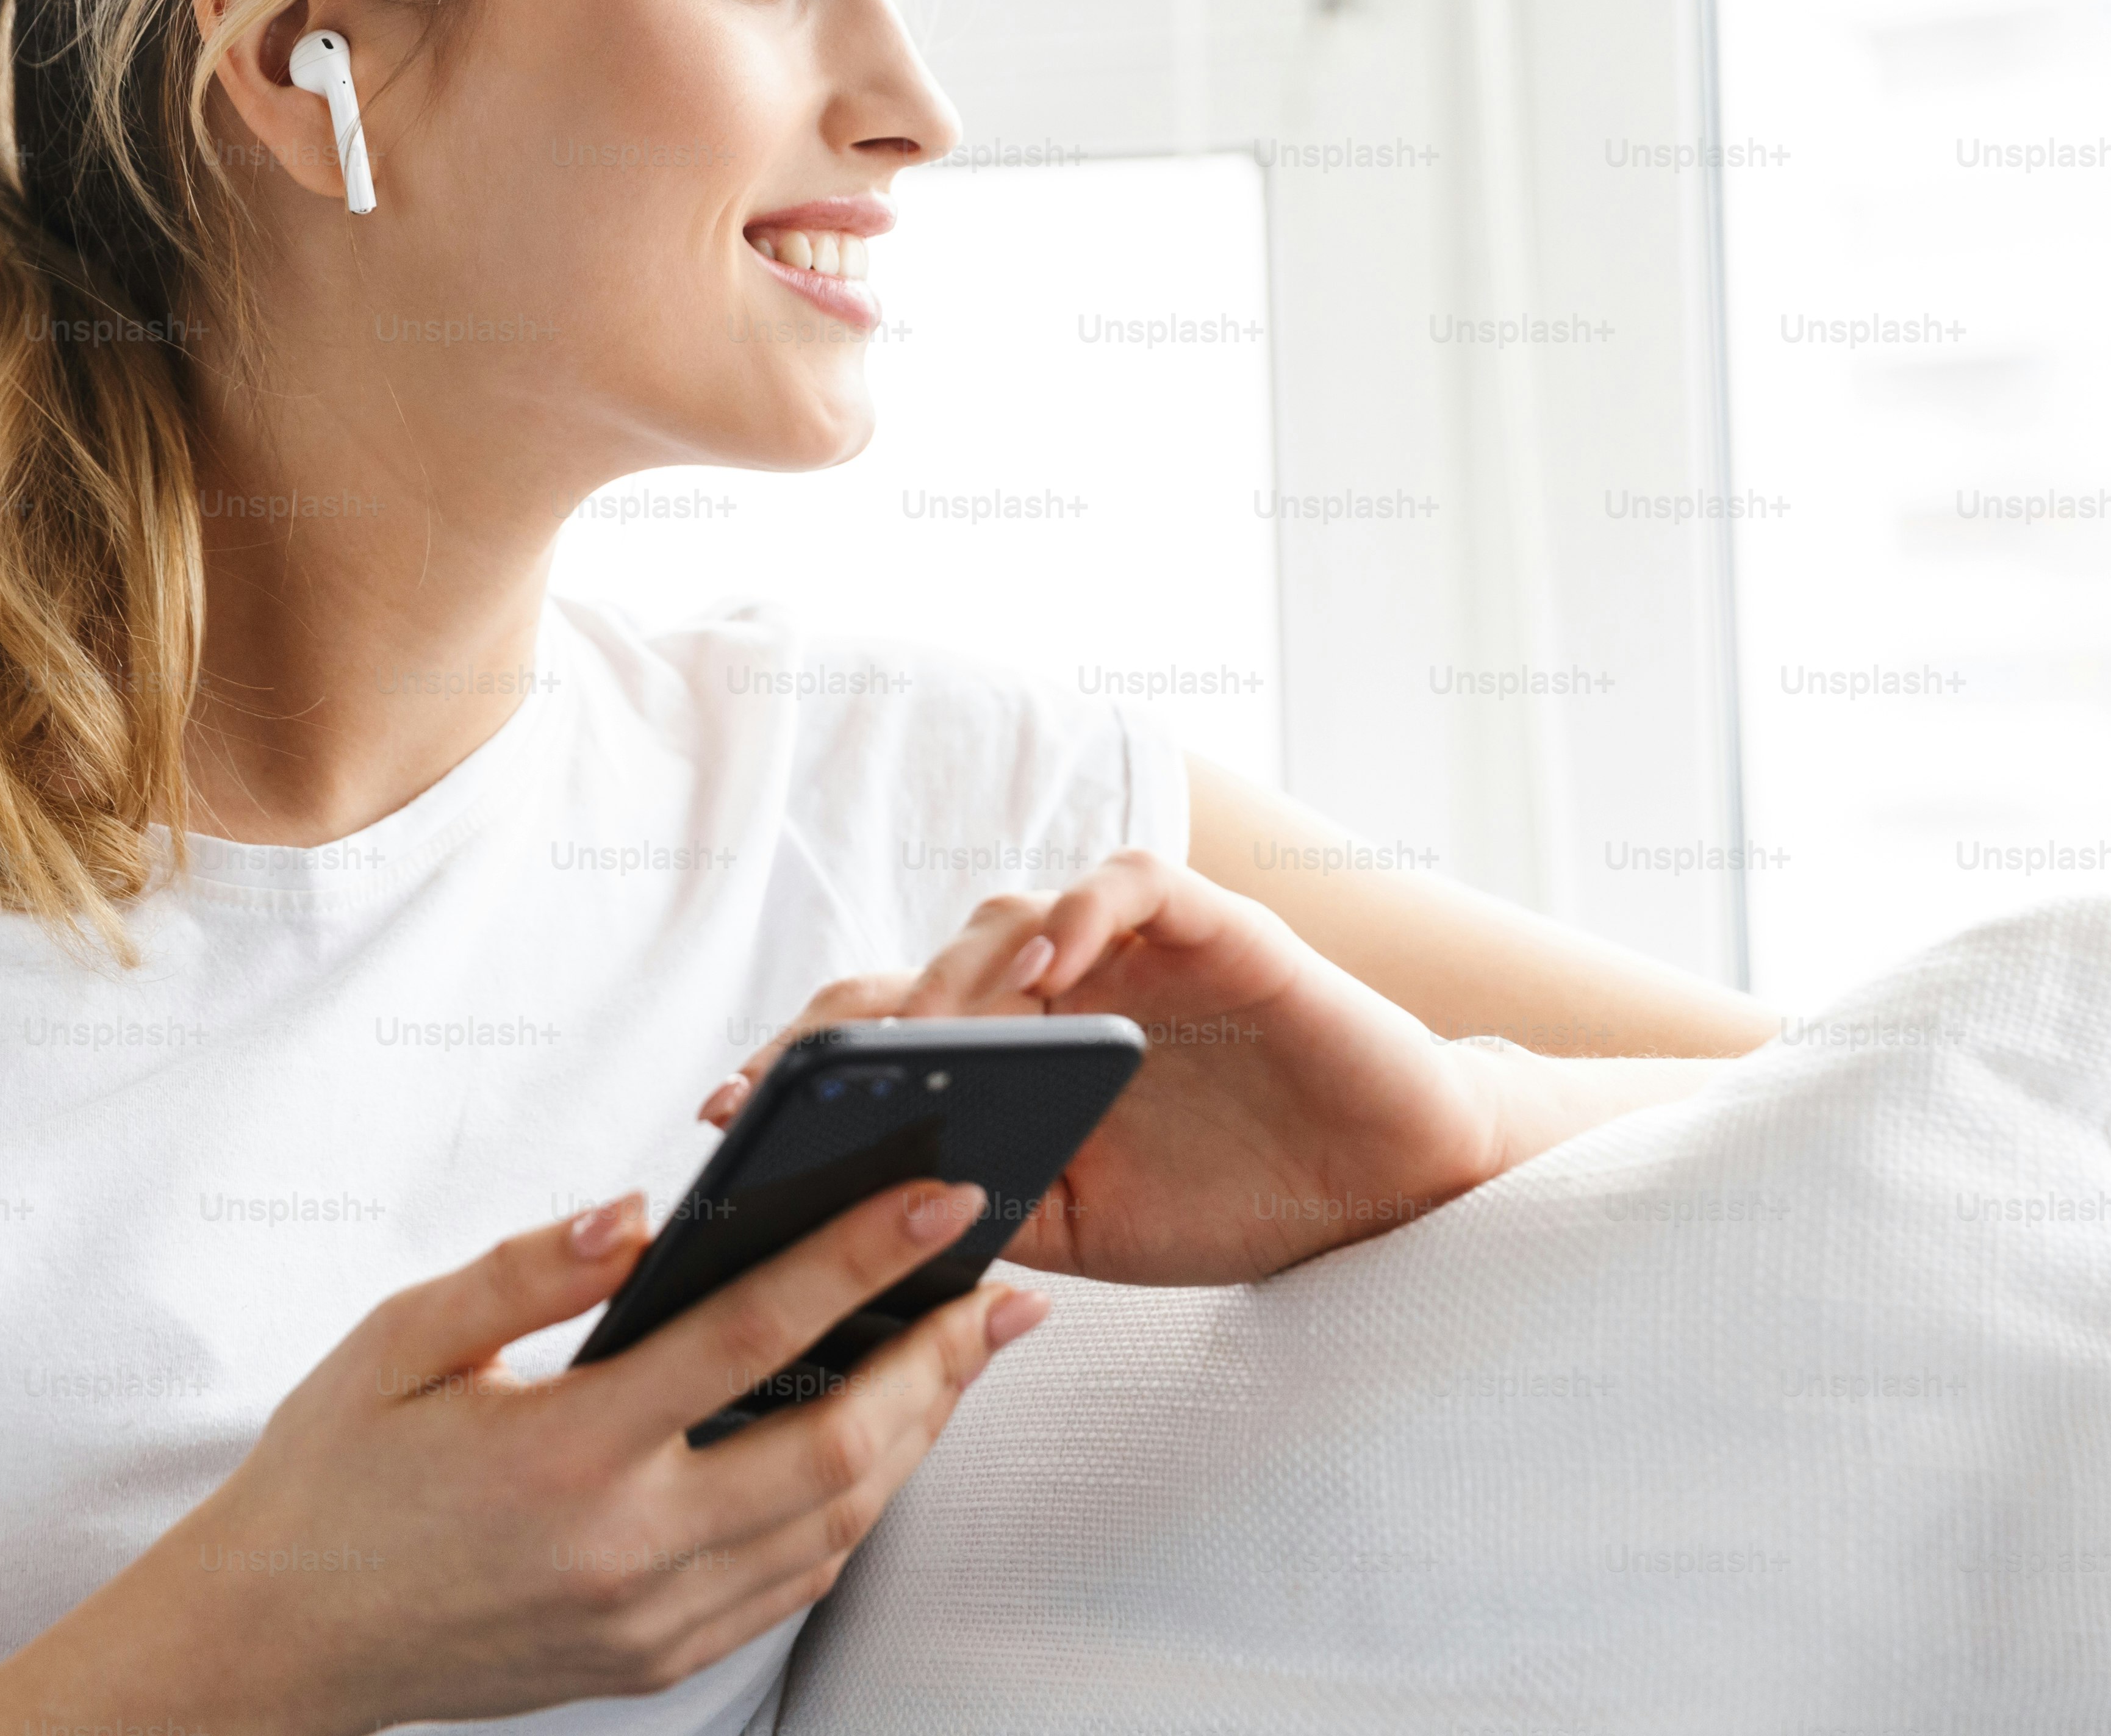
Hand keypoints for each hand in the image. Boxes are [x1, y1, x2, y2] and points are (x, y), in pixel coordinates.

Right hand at [27, 1180, 1048, 1734]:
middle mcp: (624, 1549)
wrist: (276, 1642)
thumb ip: (524, 1269)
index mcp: (562, 1452)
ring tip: (963, 1358)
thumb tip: (637, 1210)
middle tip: (1003, 1290)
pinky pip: (792, 1586)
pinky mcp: (652, 1661)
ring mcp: (648, 1620)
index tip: (938, 1201)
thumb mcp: (398, 1341)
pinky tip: (878, 1452)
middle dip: (937, 1362)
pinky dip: (854, 1512)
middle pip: (835, 1450)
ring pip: (834, 1527)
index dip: (859, 1259)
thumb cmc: (331, 1476)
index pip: (751, 1335)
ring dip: (916, 1437)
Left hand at [704, 849, 1514, 1285]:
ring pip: (1006, 921)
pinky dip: (1081, 912)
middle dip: (846, 1027)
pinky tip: (1048, 968)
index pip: (876, 1036)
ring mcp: (1127, 949)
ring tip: (921, 1041)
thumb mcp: (1083, 1228)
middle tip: (796, 1082)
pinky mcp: (1211, 925)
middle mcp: (1052, 989)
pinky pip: (1128, 882)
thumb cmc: (1229, 1199)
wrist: (1384, 1190)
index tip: (725, 1111)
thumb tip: (855, 1225)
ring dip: (953, 977)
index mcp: (1009, 1059)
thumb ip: (985, 1203)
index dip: (796, 1062)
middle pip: (916, 970)